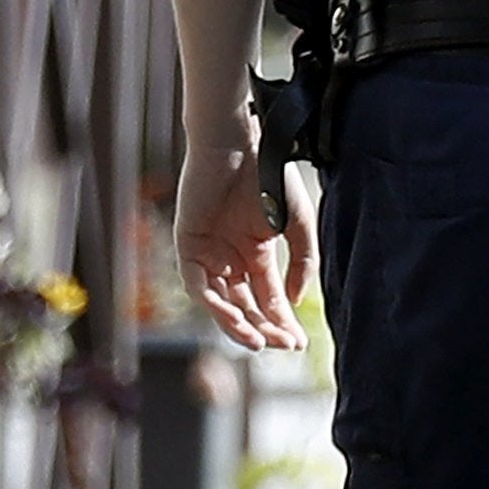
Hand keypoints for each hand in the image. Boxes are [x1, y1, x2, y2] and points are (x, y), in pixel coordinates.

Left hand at [175, 129, 314, 352]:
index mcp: (255, 255)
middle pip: (245, 306)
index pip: (268, 299)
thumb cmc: (269, 177)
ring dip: (238, 324)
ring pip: (220, 302)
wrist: (243, 144)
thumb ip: (301, 263)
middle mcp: (230, 259)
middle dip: (263, 328)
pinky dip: (214, 303)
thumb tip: (294, 302)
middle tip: (281, 345)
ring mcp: (208, 254)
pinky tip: (235, 317)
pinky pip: (197, 284)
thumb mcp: (297, 225)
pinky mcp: (188, 246)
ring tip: (258, 340)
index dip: (281, 323)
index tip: (298, 344)